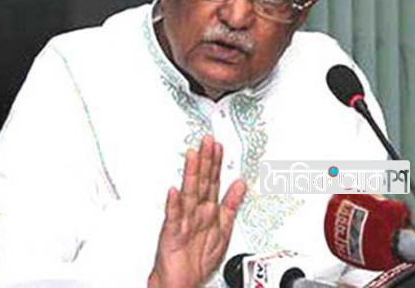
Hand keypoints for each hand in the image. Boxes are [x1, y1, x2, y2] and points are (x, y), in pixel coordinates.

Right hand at [148, 135, 246, 287]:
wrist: (181, 282)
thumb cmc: (198, 258)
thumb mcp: (223, 229)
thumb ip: (231, 204)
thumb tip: (241, 183)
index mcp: (208, 209)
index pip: (212, 181)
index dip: (216, 163)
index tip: (219, 145)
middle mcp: (195, 211)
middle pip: (200, 181)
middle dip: (204, 161)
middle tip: (207, 141)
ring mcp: (183, 221)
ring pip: (188, 194)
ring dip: (189, 174)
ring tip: (192, 156)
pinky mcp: (173, 234)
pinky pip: (174, 218)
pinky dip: (173, 205)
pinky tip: (173, 192)